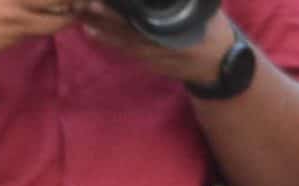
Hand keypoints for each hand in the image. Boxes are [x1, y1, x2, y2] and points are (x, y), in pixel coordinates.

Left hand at [74, 0, 233, 83]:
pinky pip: (121, 49)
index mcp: (171, 32)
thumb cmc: (213, 32)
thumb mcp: (204, 12)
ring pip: (119, 41)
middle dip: (104, 17)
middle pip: (124, 30)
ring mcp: (149, 55)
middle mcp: (156, 45)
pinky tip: (91, 30)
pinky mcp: (145, 61)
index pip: (140, 19)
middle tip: (85, 4)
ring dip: (99, 27)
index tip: (103, 0)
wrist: (218, 65)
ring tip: (81, 14)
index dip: (121, 11)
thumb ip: (183, 2)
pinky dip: (106, 39)